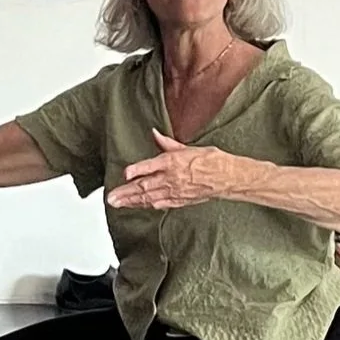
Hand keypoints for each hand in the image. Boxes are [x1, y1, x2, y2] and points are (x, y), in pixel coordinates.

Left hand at [104, 130, 248, 210]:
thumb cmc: (210, 160)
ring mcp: (175, 191)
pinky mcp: (180, 200)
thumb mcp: (187, 147)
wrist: (228, 177)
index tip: (124, 174)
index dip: (136, 171)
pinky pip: (160, 204)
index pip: (150, 167)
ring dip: (131, 202)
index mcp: (173, 162)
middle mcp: (172, 178)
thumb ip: (167, 143)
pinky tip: (137, 206)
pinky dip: (147, 205)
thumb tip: (154, 133)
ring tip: (117, 203)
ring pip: (149, 198)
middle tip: (111, 198)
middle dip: (126, 193)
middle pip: (144, 187)